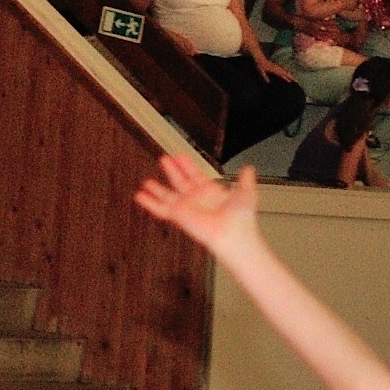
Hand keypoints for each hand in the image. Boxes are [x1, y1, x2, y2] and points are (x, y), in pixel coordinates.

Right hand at [132, 150, 258, 254]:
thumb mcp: (247, 193)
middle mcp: (197, 200)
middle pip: (180, 182)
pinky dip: (149, 203)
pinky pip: (160, 208)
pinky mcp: (178, 216)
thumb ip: (246, 180)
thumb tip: (250, 168)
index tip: (180, 156)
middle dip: (171, 170)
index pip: (195, 175)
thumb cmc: (241, 219)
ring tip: (146, 182)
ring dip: (157, 188)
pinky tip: (140, 196)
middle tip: (164, 159)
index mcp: (211, 193)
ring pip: (167, 196)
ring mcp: (186, 208)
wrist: (234, 233)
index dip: (187, 166)